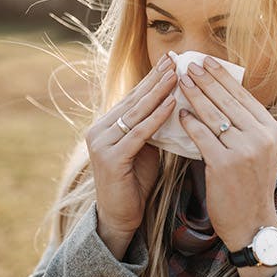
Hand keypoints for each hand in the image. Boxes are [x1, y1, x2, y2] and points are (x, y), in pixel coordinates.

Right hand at [85, 53, 176, 256]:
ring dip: (158, 92)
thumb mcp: (145, 149)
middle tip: (175, 59)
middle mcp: (99, 129)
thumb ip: (151, 128)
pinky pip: (139, 133)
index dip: (152, 78)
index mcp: (106, 125)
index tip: (170, 60)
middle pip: (134, 99)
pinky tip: (172, 105)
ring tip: (176, 75)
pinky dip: (157, 118)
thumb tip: (174, 103)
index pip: (133, 96)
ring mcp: (102, 143)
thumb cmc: (135, 183)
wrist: (120, 217)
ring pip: (136, 113)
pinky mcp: (111, 158)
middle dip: (156, 78)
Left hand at [177, 56, 276, 251]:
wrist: (251, 222)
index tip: (207, 61)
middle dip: (205, 80)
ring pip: (213, 115)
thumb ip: (246, 125)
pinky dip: (189, 122)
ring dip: (194, 95)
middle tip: (189, 64)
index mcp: (272, 130)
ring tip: (180, 81)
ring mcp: (244, 150)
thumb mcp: (259, 151)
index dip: (222, 77)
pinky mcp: (224, 164)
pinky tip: (180, 113)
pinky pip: (202, 136)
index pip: (243, 96)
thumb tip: (222, 94)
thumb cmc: (250, 185)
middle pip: (227, 101)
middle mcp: (261, 137)